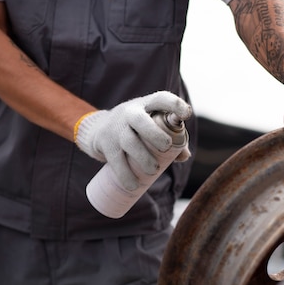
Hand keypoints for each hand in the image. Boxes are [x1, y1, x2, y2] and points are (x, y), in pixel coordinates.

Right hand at [74, 91, 191, 189]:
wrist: (96, 128)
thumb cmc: (134, 128)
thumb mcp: (150, 125)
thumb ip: (170, 137)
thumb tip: (184, 155)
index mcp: (145, 105)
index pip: (160, 99)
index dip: (174, 105)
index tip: (186, 114)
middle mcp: (129, 113)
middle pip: (140, 120)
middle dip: (154, 133)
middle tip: (166, 146)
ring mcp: (115, 127)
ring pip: (129, 142)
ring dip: (142, 157)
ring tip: (154, 170)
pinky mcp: (104, 142)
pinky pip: (115, 160)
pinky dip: (125, 174)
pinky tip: (133, 185)